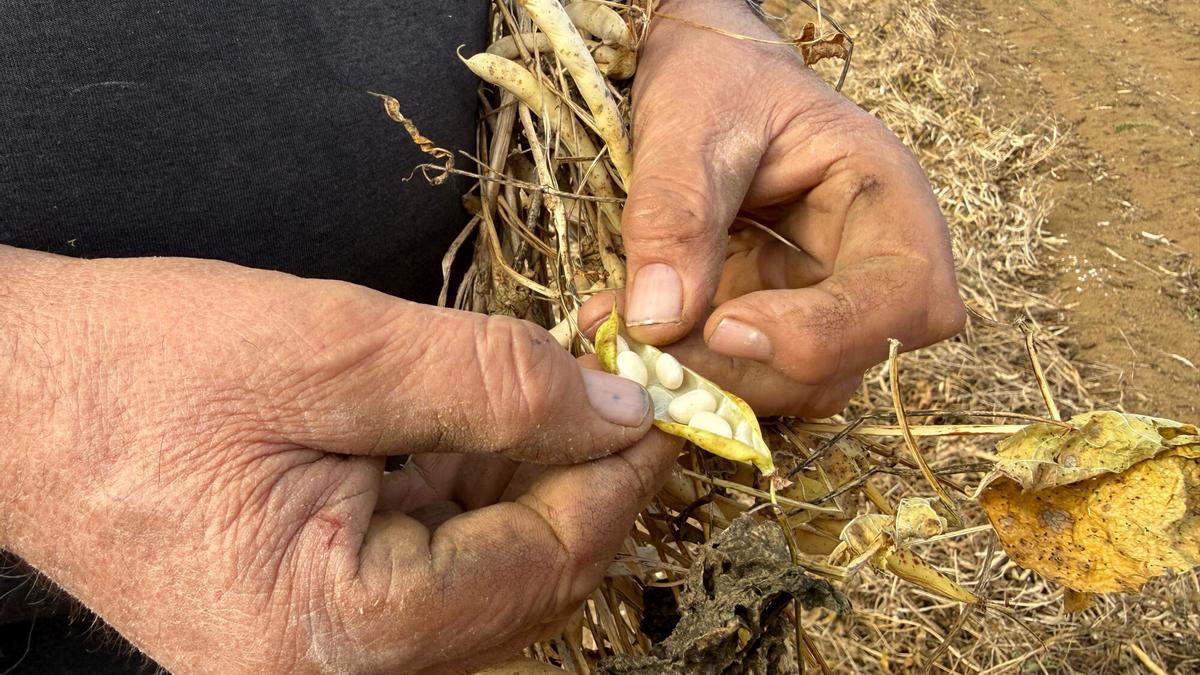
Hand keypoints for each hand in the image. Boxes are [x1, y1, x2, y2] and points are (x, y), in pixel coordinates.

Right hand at [0, 247, 677, 672]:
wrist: (10, 390)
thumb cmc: (136, 369)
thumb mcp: (331, 349)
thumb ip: (490, 382)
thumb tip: (615, 411)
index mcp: (337, 634)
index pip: (541, 566)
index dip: (614, 475)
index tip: (656, 398)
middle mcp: (332, 673)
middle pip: (523, 583)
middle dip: (578, 476)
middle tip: (613, 383)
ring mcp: (319, 654)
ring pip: (485, 573)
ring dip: (530, 478)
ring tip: (552, 384)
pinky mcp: (309, 614)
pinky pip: (431, 561)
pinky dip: (472, 490)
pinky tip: (483, 419)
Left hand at [582, 0, 964, 416]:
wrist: (703, 76)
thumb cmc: (718, 78)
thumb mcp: (690, 124)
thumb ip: (675, 214)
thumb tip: (660, 322)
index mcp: (886, 196)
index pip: (902, 298)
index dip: (824, 333)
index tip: (724, 324)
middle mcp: (873, 262)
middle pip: (845, 361)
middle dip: (745, 368)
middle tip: (649, 347)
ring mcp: (828, 300)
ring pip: (795, 384)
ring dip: (710, 378)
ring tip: (625, 336)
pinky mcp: (777, 320)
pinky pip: (747, 371)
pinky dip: (688, 367)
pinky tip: (627, 333)